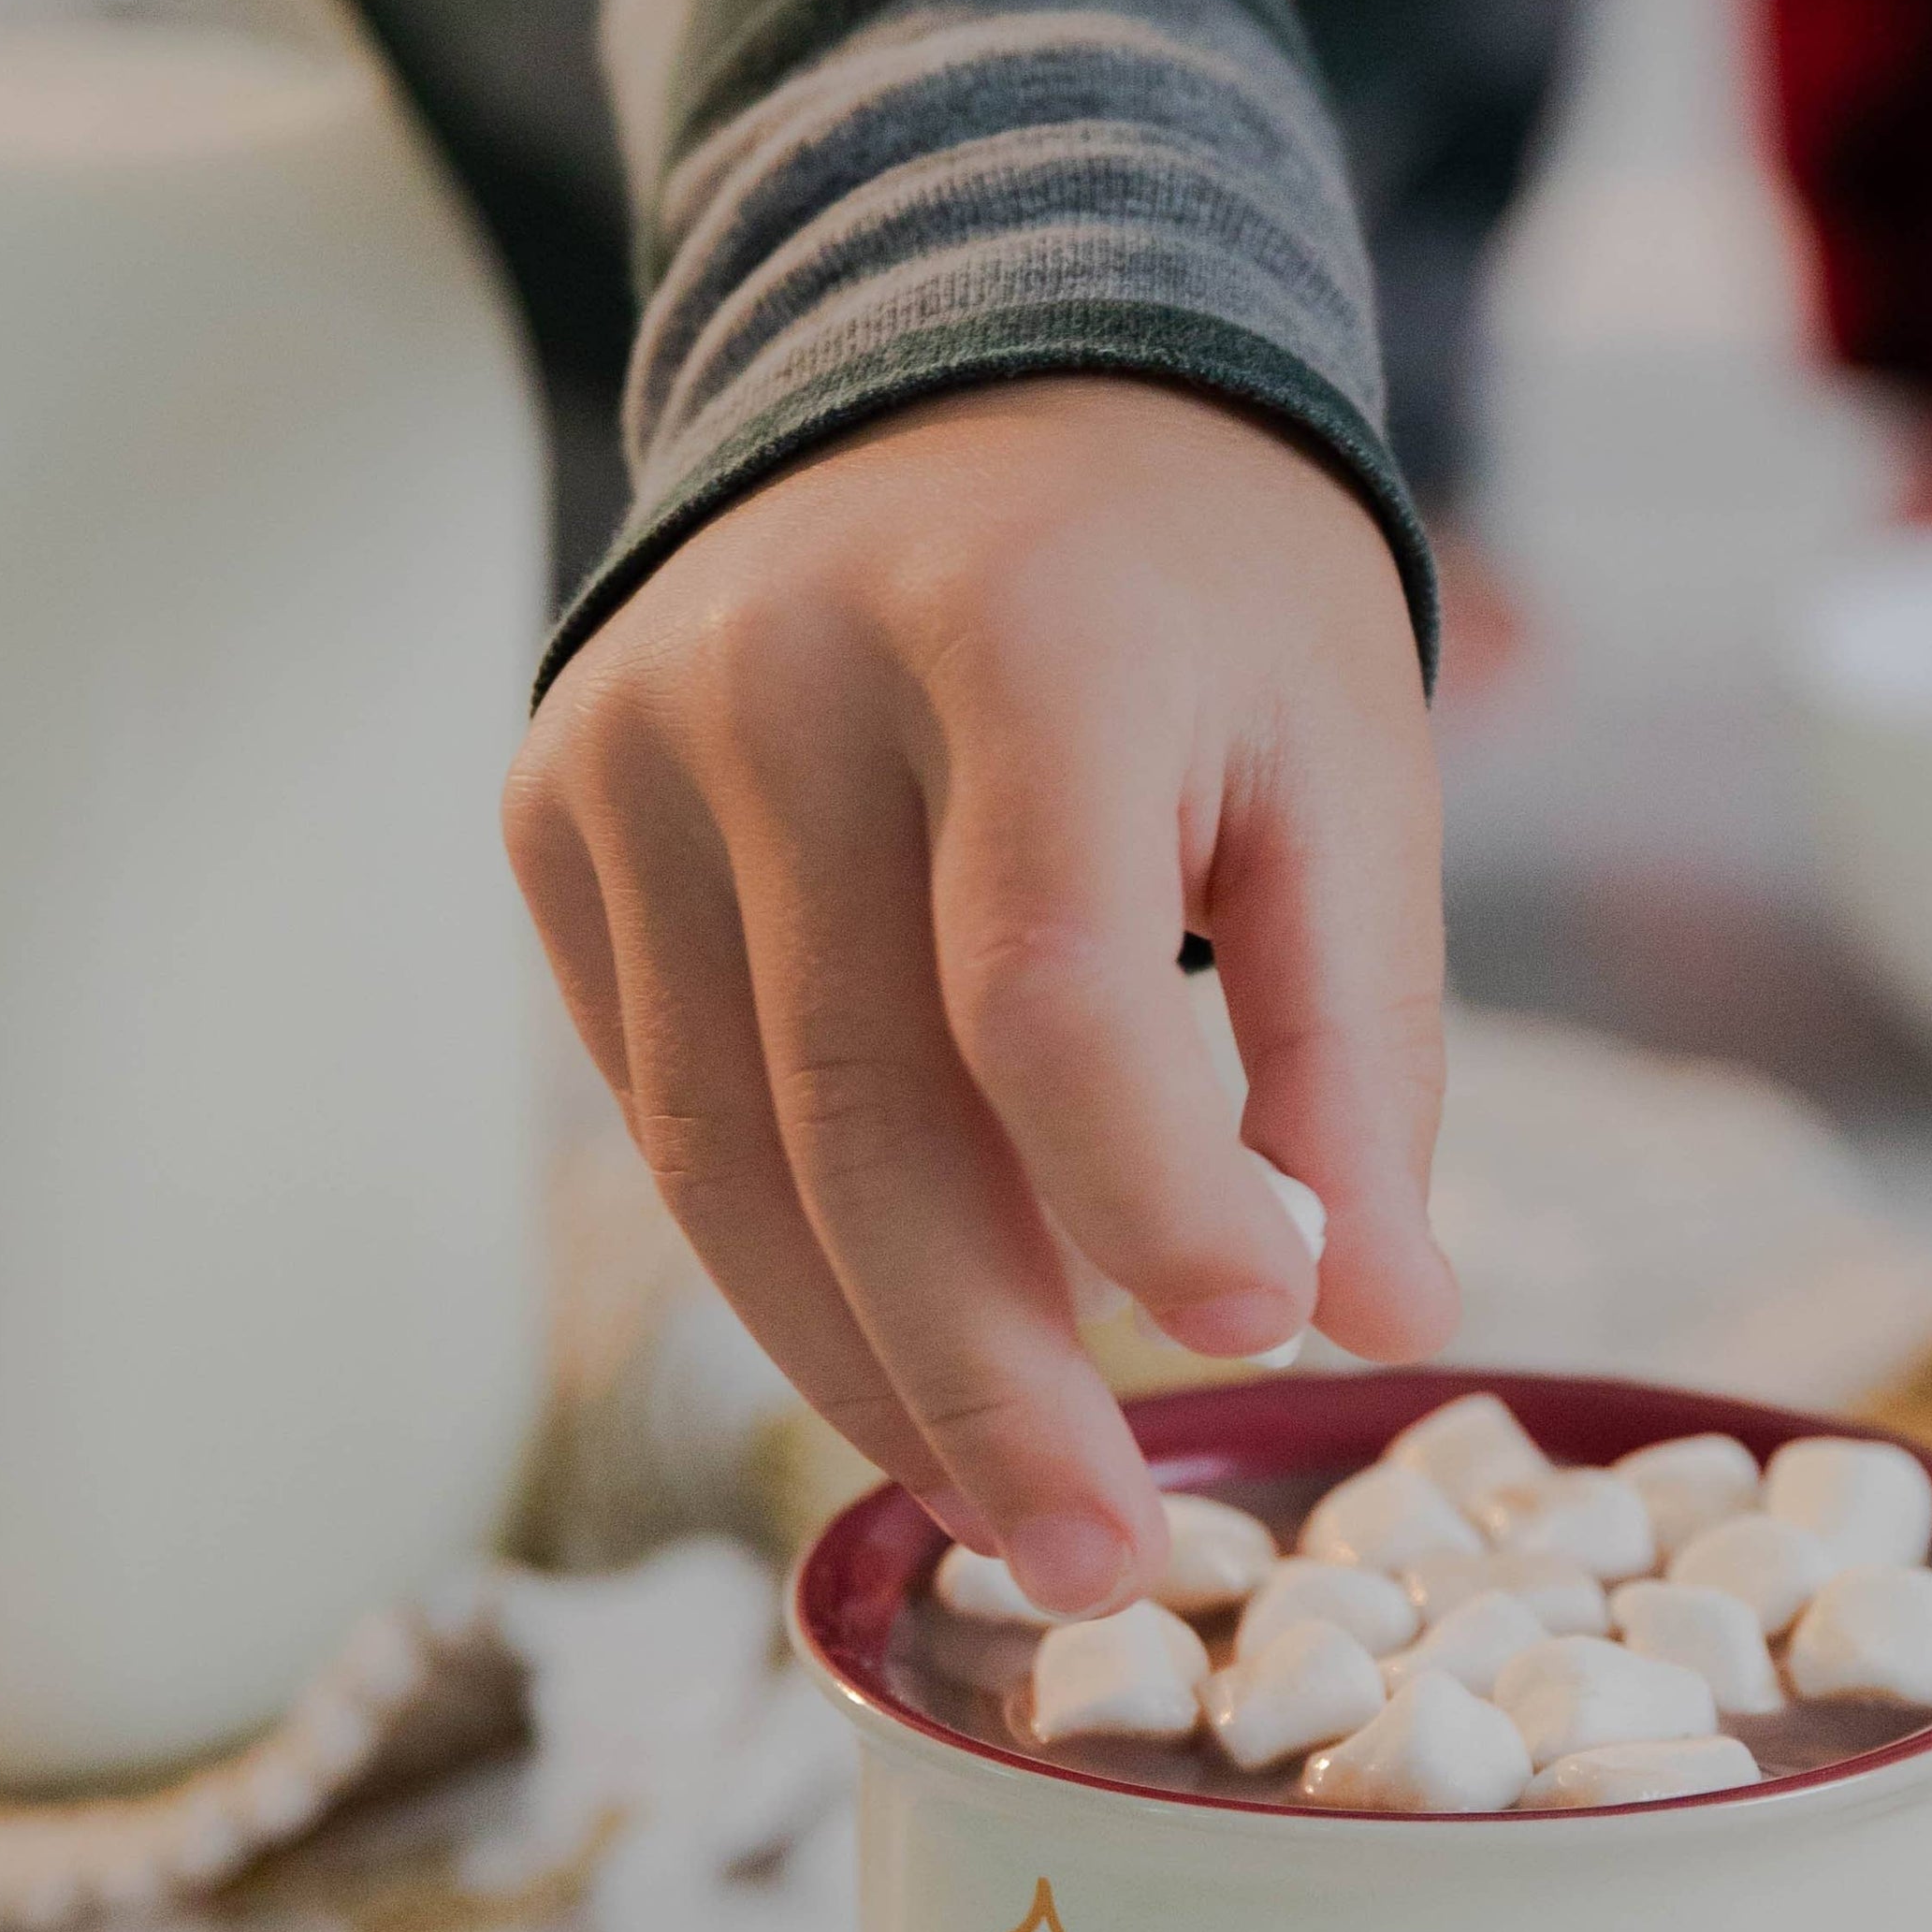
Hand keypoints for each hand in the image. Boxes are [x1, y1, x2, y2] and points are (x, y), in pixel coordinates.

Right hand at [507, 378, 1456, 1612]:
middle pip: (854, 1109)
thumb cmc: (1200, 594)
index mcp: (1018, 633)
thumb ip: (1360, 1041)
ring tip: (1005, 1518)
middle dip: (983, 1378)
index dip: (1141, 1190)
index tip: (1258, 1341)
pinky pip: (663, 1102)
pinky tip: (901, 1360)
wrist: (960, 365)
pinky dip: (781, 1260)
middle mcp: (776, 685)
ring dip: (864, 1367)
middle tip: (1099, 1566)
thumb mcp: (1348, 763)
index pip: (1040, 973)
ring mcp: (629, 756)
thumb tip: (1375, 1319)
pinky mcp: (556, 819)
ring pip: (723, 1152)